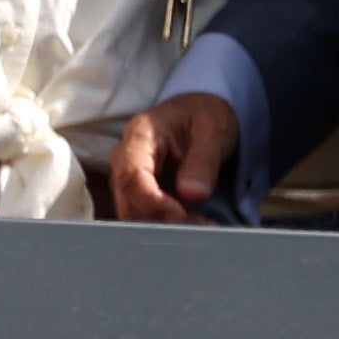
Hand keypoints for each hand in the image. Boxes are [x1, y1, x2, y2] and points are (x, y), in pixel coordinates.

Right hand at [109, 92, 241, 223]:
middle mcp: (126, 156)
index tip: (181, 215)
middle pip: (127, 199)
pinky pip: (144, 215)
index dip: (152, 201)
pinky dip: (167, 226)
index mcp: (140, 134)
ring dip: (164, 226)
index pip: (132, 175)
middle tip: (199, 225)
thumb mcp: (213, 129)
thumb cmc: (204, 115)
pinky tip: (195, 224)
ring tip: (202, 225)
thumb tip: (192, 194)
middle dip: (160, 219)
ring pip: (132, 212)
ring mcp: (130, 175)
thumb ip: (203, 160)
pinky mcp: (140, 191)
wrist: (200, 112)